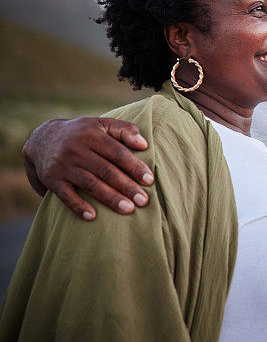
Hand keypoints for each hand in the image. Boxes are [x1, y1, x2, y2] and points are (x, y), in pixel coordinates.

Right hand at [22, 117, 152, 219]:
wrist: (42, 139)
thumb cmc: (83, 133)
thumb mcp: (101, 124)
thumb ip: (124, 130)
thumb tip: (144, 144)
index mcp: (93, 136)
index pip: (117, 153)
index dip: (134, 166)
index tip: (149, 180)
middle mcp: (78, 150)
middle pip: (106, 171)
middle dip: (126, 187)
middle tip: (143, 201)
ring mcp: (64, 166)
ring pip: (90, 184)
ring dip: (110, 198)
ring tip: (128, 210)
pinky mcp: (52, 179)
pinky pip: (66, 195)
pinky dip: (78, 206)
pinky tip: (92, 216)